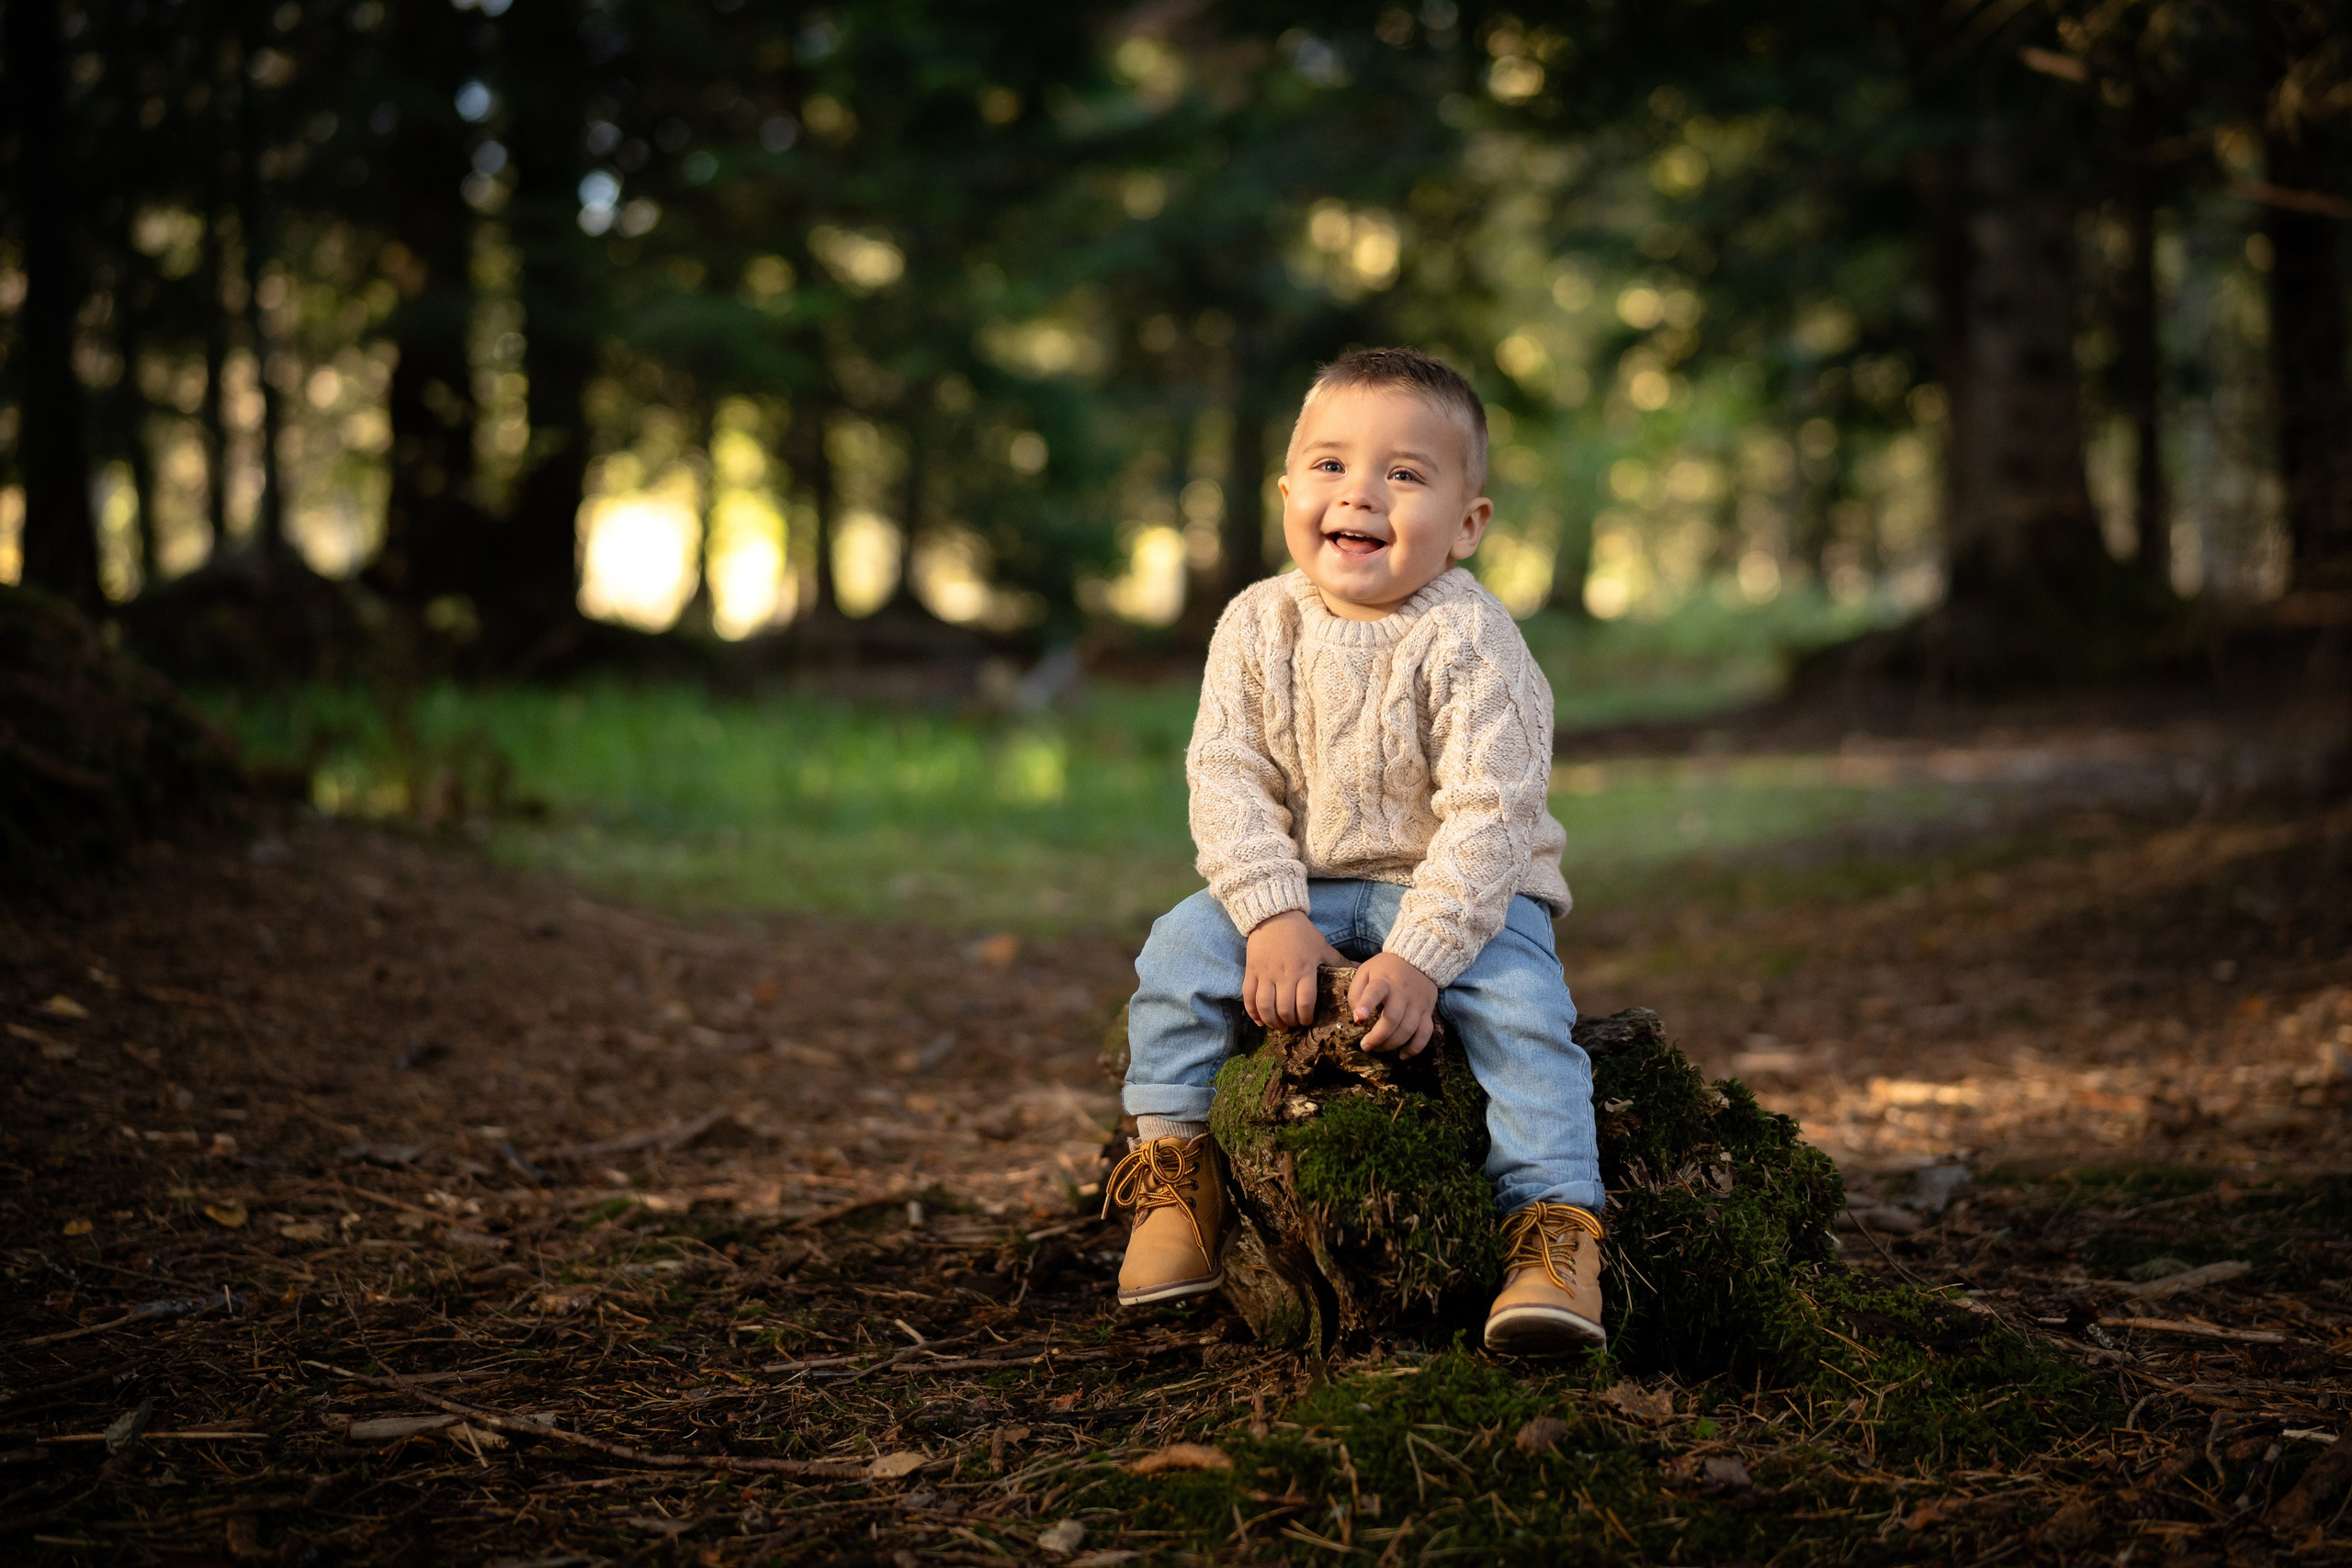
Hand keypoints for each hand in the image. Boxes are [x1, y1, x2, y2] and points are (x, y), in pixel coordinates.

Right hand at [1243, 910, 1345, 1027]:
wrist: (1274, 916)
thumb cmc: (1302, 933)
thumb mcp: (1322, 946)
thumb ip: (1340, 961)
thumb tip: (1361, 967)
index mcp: (1304, 969)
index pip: (1305, 1002)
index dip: (1306, 1017)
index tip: (1307, 1021)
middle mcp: (1284, 974)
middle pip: (1285, 1008)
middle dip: (1290, 1022)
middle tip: (1293, 1024)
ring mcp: (1266, 973)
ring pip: (1265, 1005)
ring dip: (1271, 1021)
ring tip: (1278, 1026)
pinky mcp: (1252, 971)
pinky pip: (1248, 996)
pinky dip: (1252, 1012)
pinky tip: (1259, 1020)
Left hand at [1350, 953, 1437, 1056]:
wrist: (1418, 959)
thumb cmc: (1386, 969)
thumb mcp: (1366, 971)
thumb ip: (1356, 991)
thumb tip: (1356, 1017)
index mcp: (1384, 980)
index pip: (1375, 992)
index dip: (1366, 1005)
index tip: (1358, 1019)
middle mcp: (1402, 992)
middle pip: (1392, 1019)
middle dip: (1377, 1037)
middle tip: (1365, 1046)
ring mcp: (1417, 1003)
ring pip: (1408, 1029)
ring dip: (1391, 1044)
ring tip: (1378, 1048)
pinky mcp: (1428, 1011)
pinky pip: (1425, 1034)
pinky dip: (1415, 1048)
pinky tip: (1402, 1055)